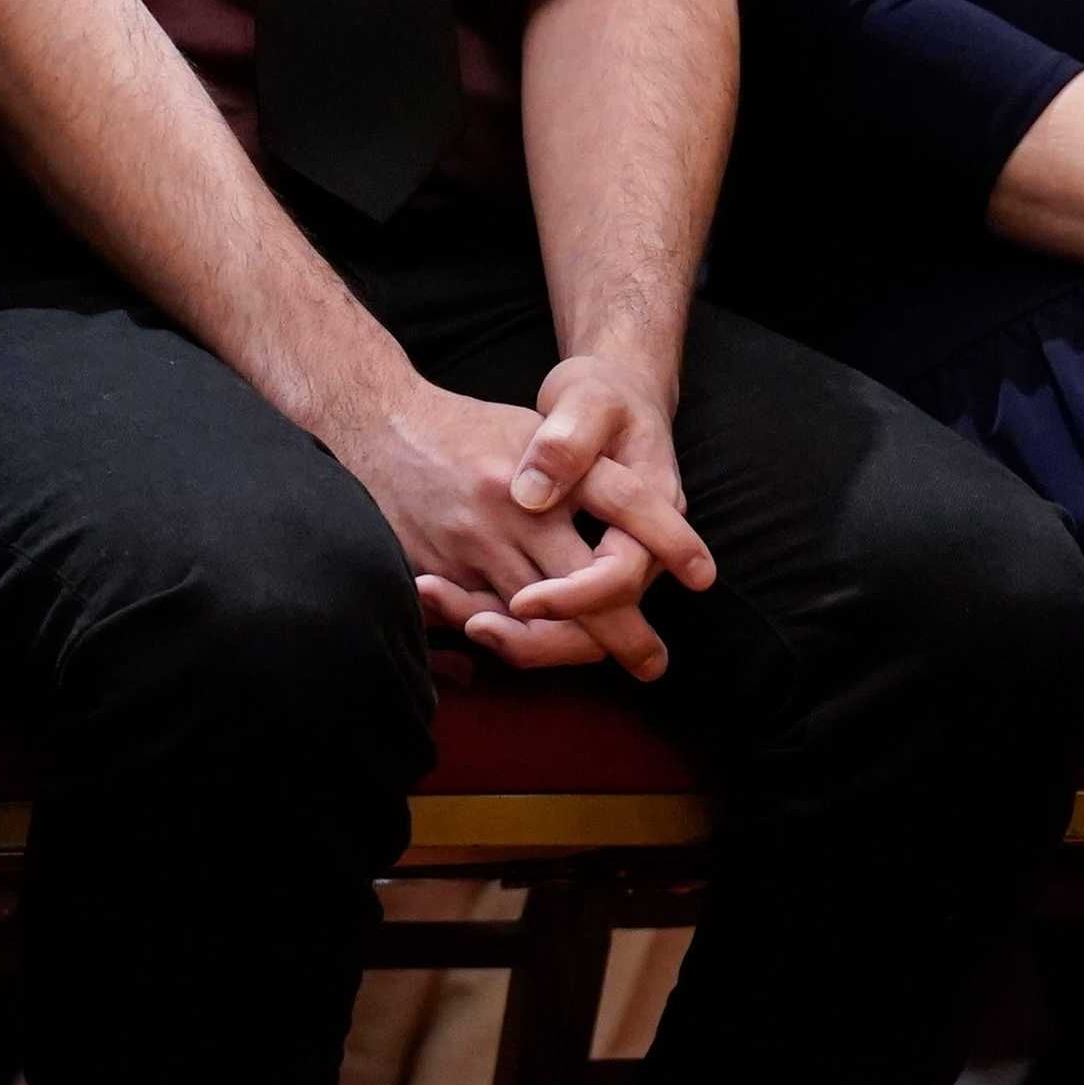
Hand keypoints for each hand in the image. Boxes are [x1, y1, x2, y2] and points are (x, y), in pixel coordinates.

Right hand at [329, 374, 672, 680]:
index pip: (628, 504)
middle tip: (653, 662)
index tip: (702, 576)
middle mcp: (516, 507)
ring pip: (535, 619)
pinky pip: (484, 620)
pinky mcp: (438, 569)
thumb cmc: (470, 429)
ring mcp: (474, 543)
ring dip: (568, 646)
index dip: (670, 540)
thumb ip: (581, 469)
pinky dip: (511, 637)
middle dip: (624, 634)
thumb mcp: (533, 427)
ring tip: (598, 660)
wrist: (380, 422)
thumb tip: (636, 528)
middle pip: (586, 588)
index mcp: (550, 465)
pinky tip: (529, 643)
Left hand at [475, 352, 721, 666]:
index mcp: (652, 512)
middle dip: (539, 638)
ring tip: (452, 614)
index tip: (522, 600)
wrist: (614, 396)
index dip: (574, 597)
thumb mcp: (590, 400)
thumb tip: (533, 494)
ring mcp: (606, 564)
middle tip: (474, 627)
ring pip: (572, 630)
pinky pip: (547, 613)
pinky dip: (503, 615)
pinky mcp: (575, 567)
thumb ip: (567, 441)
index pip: (619, 578)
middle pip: (599, 626)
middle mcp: (635, 550)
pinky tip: (447, 602)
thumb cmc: (603, 394)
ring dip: (516, 635)